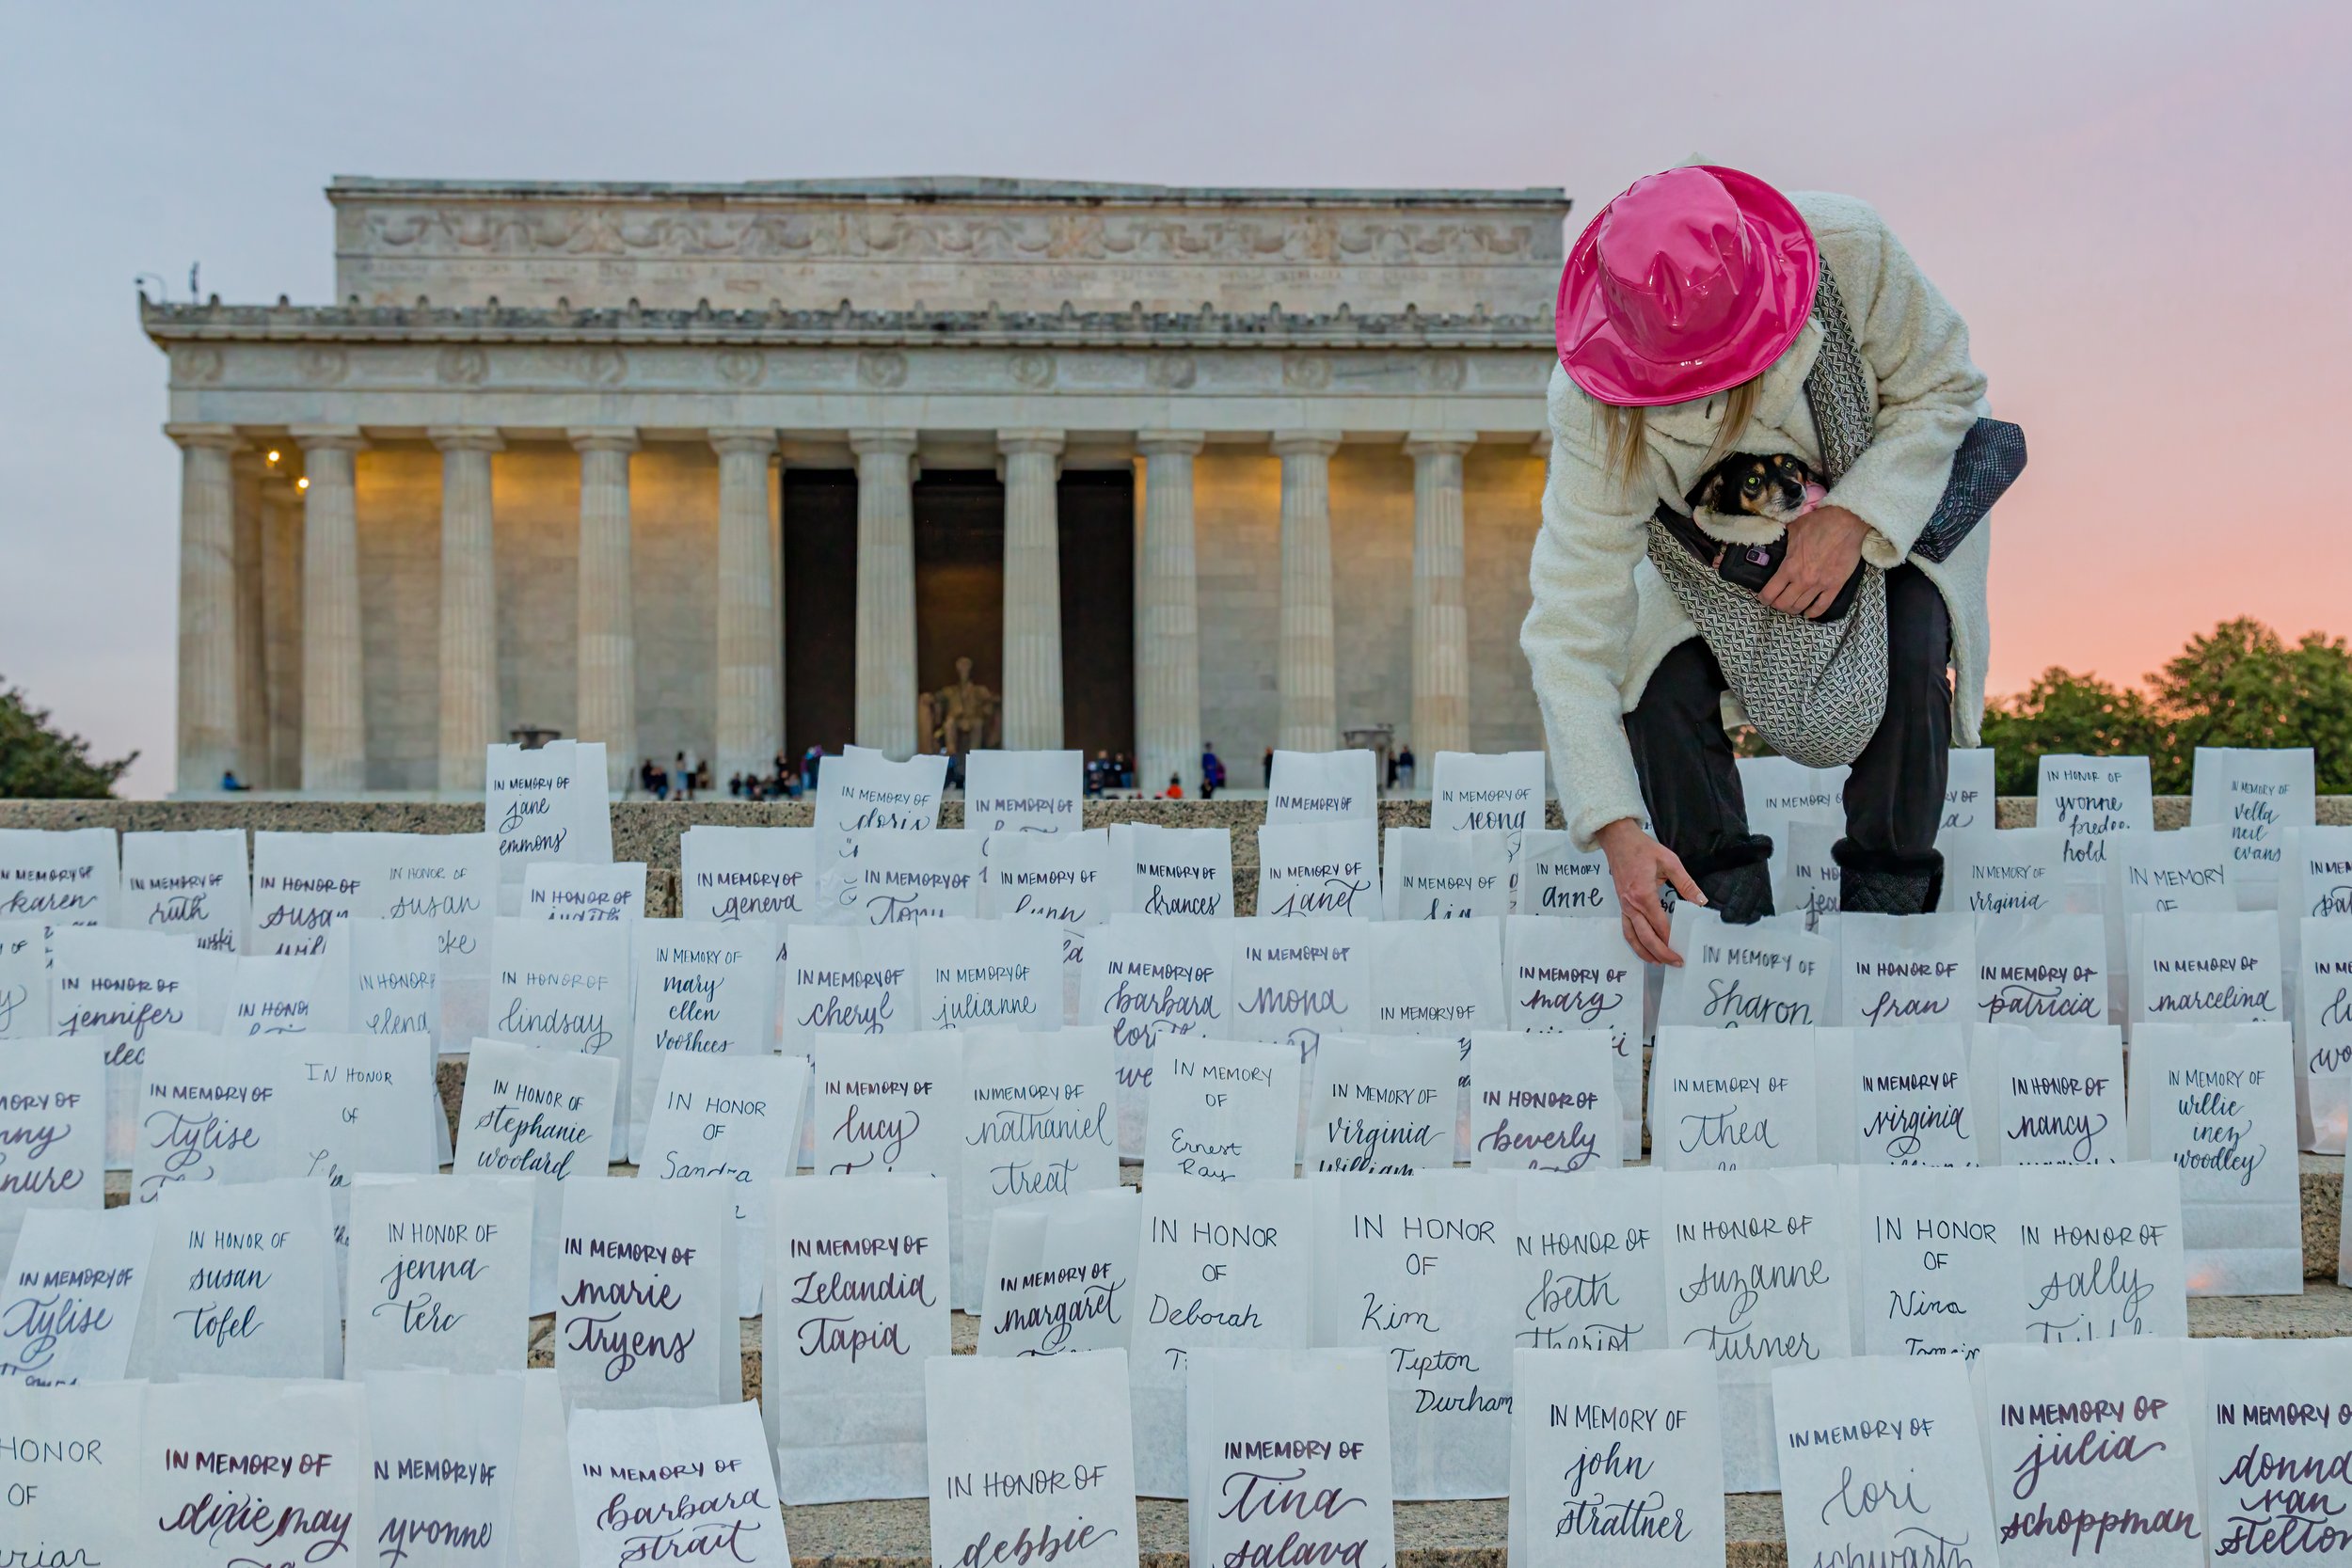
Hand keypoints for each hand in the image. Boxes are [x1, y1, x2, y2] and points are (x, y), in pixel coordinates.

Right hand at [1595, 818, 1703, 965]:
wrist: (1618, 840)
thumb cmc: (1643, 849)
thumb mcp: (1670, 861)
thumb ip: (1686, 883)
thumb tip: (1701, 901)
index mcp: (1643, 894)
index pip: (1659, 925)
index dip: (1670, 940)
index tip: (1681, 951)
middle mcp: (1631, 904)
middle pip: (1645, 936)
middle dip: (1661, 952)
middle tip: (1676, 962)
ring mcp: (1624, 906)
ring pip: (1633, 937)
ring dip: (1645, 952)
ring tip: (1658, 963)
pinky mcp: (1621, 905)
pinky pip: (1626, 929)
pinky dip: (1634, 942)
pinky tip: (1643, 949)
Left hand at [1760, 503, 1869, 618]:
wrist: (1847, 522)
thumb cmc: (1820, 523)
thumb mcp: (1793, 529)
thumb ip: (1783, 541)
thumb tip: (1775, 540)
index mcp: (1789, 567)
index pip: (1770, 593)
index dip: (1764, 598)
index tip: (1763, 597)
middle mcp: (1803, 580)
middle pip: (1784, 604)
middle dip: (1777, 605)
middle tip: (1776, 601)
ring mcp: (1820, 585)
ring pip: (1801, 607)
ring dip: (1793, 609)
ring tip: (1791, 606)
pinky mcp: (1836, 585)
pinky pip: (1823, 606)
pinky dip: (1813, 613)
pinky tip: (1808, 613)